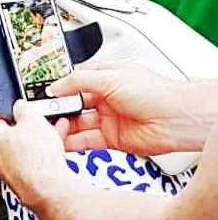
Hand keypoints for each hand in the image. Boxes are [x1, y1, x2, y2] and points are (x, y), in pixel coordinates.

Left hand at [0, 103, 72, 209]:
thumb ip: (23, 107)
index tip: (20, 103)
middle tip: (40, 117)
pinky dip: (42, 149)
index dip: (10, 105)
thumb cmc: (35, 159)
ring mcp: (6, 167)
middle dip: (28, 122)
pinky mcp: (21, 177)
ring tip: (54, 128)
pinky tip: (56, 143)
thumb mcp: (32, 118)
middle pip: (10, 130)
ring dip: (38, 135)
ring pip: (22, 144)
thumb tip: (21, 105)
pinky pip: (30, 157)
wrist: (49, 189)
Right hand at [49, 62, 211, 154]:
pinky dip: (74, 142)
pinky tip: (63, 141)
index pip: (75, 81)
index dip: (59, 88)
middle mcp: (106, 98)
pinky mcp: (112, 138)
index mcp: (106, 78)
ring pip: (79, 124)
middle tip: (43, 114)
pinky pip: (87, 141)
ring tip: (49, 129)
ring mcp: (109, 119)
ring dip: (64, 126)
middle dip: (58, 109)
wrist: (177, 120)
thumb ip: (79, 81)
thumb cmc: (156, 93)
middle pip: (74, 104)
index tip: (44, 95)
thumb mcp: (110, 77)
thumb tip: (56, 87)